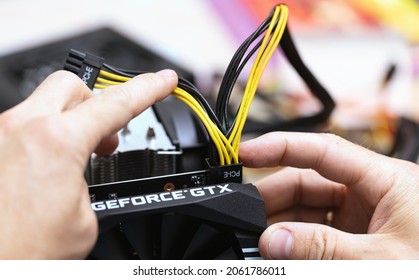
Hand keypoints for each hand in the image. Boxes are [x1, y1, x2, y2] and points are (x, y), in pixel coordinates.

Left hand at [0, 69, 177, 258]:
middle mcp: (21, 129)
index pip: (116, 104)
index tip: (163, 81)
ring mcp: (0, 137)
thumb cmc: (21, 254)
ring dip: (73, 121)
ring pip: (46, 103)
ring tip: (83, 155)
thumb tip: (85, 172)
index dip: (148, 89)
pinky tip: (54, 165)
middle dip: (98, 103)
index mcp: (55, 142)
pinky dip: (49, 137)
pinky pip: (27, 126)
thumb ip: (90, 180)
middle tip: (110, 134)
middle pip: (73, 86)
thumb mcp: (85, 219)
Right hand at [239, 132, 418, 258]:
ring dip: (280, 224)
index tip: (246, 153)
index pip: (323, 150)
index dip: (280, 146)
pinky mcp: (355, 238)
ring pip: (307, 209)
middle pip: (307, 181)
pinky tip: (278, 251)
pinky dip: (294, 240)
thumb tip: (272, 240)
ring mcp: (361, 217)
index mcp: (385, 181)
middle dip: (273, 198)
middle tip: (244, 218)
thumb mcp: (379, 261)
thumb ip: (322, 249)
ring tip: (258, 241)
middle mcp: (370, 193)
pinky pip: (315, 231)